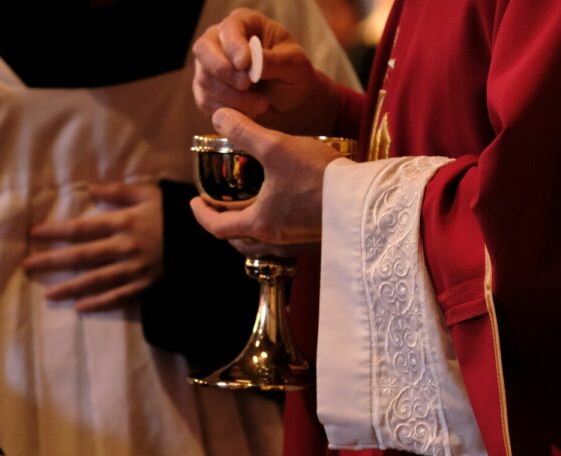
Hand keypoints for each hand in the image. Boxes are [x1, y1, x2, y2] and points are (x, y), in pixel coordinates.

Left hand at [23, 182, 162, 311]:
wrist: (207, 238)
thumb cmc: (175, 212)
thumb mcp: (149, 193)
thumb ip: (118, 192)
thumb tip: (88, 188)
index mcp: (123, 223)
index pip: (82, 229)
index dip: (56, 232)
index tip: (33, 235)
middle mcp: (124, 248)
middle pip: (82, 257)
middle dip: (52, 262)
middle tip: (27, 267)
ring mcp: (134, 270)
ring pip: (96, 281)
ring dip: (70, 288)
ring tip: (48, 294)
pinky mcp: (145, 286)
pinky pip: (119, 298)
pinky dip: (100, 304)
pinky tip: (81, 308)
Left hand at [190, 108, 343, 252]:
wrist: (366, 198)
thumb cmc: (317, 176)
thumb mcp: (276, 147)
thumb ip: (244, 132)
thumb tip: (217, 116)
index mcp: (258, 222)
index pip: (218, 227)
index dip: (202, 215)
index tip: (195, 202)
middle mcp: (276, 235)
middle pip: (239, 235)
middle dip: (224, 219)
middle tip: (217, 203)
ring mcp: (297, 235)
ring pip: (262, 232)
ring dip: (249, 218)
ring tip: (248, 198)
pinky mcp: (315, 228)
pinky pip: (284, 227)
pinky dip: (272, 215)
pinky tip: (282, 196)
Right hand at [191, 7, 341, 135]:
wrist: (289, 103)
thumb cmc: (293, 76)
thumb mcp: (294, 65)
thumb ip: (273, 61)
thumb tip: (251, 64)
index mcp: (245, 23)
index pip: (229, 28)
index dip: (233, 45)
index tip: (244, 64)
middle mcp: (220, 41)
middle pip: (204, 50)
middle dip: (224, 71)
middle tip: (246, 84)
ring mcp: (209, 67)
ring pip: (205, 79)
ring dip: (232, 96)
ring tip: (262, 104)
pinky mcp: (206, 92)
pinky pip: (206, 101)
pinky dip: (228, 110)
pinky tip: (250, 113)